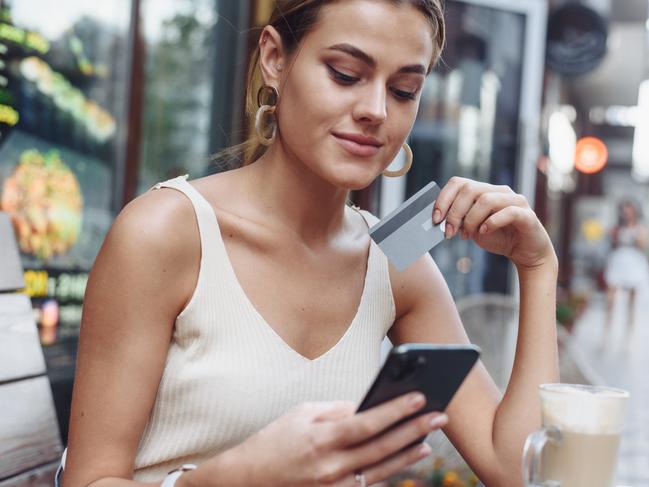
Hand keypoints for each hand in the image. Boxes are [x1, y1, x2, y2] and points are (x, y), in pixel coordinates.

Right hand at [208, 393, 446, 485]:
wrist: (250, 480)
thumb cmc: (274, 440)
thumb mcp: (301, 414)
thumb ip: (335, 410)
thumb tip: (364, 406)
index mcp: (321, 439)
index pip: (366, 423)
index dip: (395, 411)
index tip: (419, 397)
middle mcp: (330, 467)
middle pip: (381, 448)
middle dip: (413, 430)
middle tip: (439, 416)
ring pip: (381, 470)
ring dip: (408, 454)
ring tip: (429, 439)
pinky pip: (369, 484)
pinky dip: (390, 470)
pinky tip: (405, 458)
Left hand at [433, 177, 556, 271]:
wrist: (525, 253)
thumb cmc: (497, 238)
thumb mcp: (472, 229)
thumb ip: (459, 221)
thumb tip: (439, 220)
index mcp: (484, 191)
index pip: (458, 183)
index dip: (443, 199)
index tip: (435, 219)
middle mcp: (499, 191)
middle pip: (469, 189)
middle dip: (454, 212)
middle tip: (449, 232)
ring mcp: (515, 201)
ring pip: (487, 199)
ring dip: (471, 219)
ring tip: (468, 235)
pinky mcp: (527, 215)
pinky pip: (508, 212)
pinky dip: (492, 222)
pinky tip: (484, 232)